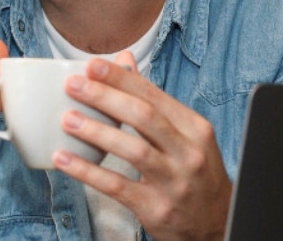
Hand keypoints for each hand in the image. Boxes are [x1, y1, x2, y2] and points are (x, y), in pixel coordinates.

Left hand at [54, 51, 231, 240]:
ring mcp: (175, 182)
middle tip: (73, 86)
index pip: (154, 96)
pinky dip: (87, 171)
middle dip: (105, 97)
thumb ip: (152, 99)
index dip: (121, 79)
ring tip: (67, 119)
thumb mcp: (185, 133)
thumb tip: (124, 60)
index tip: (92, 65)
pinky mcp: (157, 208)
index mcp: (194, 128)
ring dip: (96, 131)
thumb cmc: (194, 171)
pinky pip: (117, 186)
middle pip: (144, 117)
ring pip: (133, 150)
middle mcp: (189, 153)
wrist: (217, 222)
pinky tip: (65, 159)